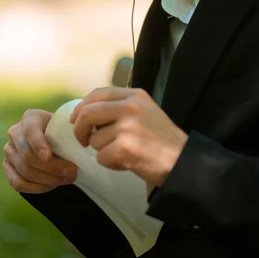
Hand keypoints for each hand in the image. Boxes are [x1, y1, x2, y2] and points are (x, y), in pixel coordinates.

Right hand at [3, 109, 77, 193]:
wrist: (55, 140)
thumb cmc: (63, 132)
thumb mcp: (66, 127)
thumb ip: (69, 133)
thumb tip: (77, 145)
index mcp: (30, 117)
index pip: (30, 130)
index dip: (38, 144)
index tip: (48, 157)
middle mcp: (15, 131)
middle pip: (27, 155)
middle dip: (51, 167)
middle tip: (71, 172)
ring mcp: (9, 150)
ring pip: (24, 170)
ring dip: (47, 179)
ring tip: (65, 179)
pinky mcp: (7, 167)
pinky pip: (17, 182)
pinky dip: (35, 187)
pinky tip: (51, 185)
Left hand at [70, 88, 187, 187]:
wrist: (183, 161)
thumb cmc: (162, 139)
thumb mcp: (145, 111)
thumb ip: (120, 108)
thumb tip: (88, 113)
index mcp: (134, 95)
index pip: (98, 94)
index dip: (81, 107)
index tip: (75, 119)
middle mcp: (130, 107)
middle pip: (88, 113)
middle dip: (80, 129)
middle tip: (83, 140)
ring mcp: (128, 126)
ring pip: (95, 139)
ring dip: (103, 151)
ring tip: (123, 153)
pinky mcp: (125, 147)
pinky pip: (101, 157)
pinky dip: (110, 164)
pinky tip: (126, 163)